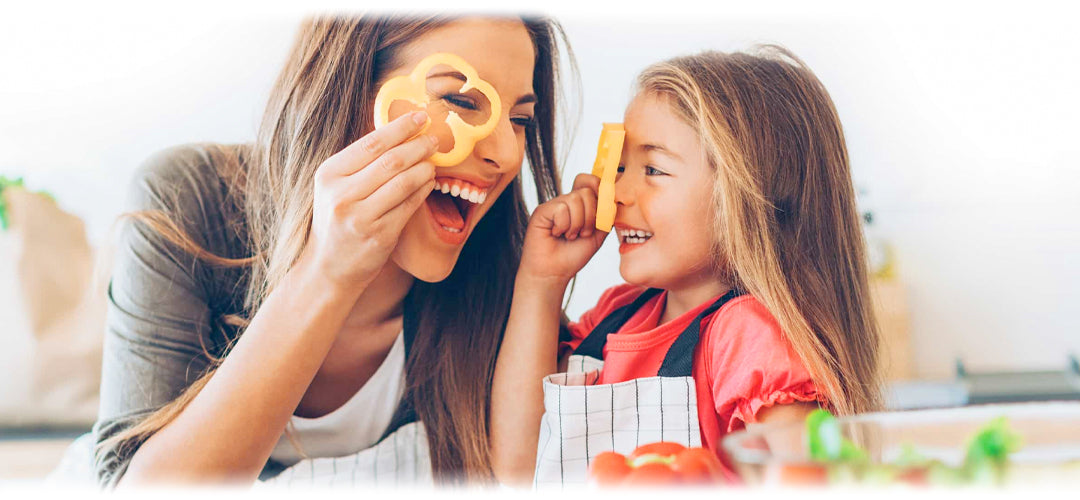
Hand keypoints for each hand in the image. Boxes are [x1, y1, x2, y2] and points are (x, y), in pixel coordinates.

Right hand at [297, 111, 437, 291]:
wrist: (329, 266)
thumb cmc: (338, 219)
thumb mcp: (336, 186)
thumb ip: (361, 161)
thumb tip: (400, 130)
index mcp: (328, 174)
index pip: (372, 143)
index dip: (401, 127)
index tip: (421, 116)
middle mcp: (341, 195)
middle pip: (391, 160)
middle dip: (418, 145)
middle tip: (435, 138)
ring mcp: (360, 217)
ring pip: (404, 182)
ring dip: (425, 168)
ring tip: (433, 161)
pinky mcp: (379, 235)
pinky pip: (409, 205)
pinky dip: (423, 190)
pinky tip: (429, 182)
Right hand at [519, 173, 608, 284]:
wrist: (555, 272)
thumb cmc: (573, 255)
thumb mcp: (598, 234)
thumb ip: (606, 215)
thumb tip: (611, 198)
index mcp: (580, 204)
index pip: (591, 181)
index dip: (600, 189)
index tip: (602, 210)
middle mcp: (566, 201)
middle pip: (587, 190)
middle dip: (591, 216)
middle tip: (582, 233)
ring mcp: (553, 205)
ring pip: (575, 199)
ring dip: (577, 224)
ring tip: (569, 236)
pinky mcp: (542, 211)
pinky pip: (561, 208)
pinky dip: (564, 226)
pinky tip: (556, 235)